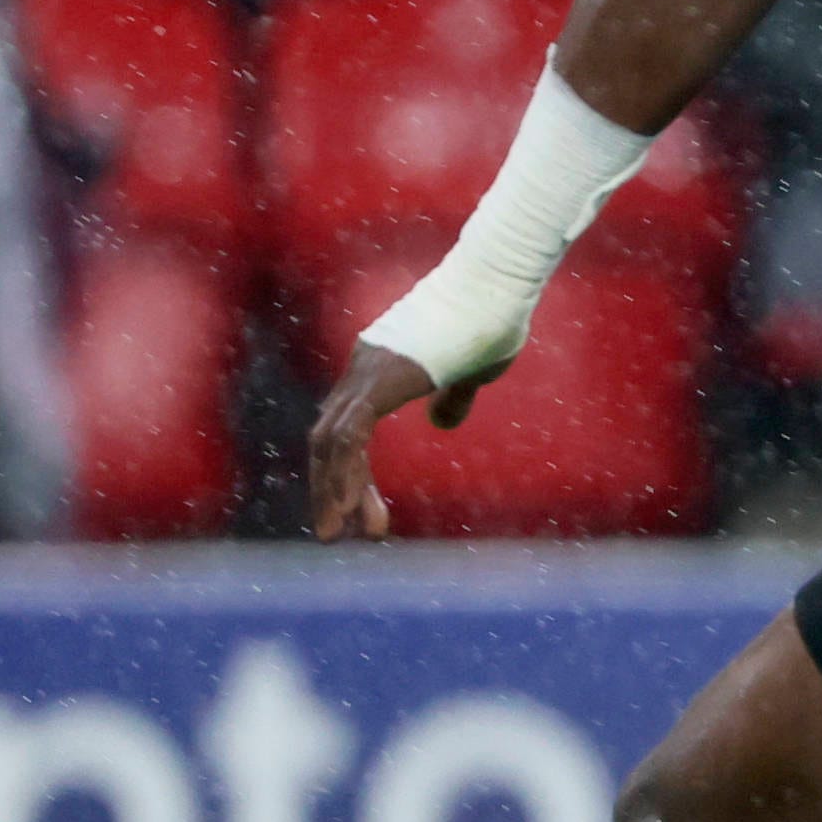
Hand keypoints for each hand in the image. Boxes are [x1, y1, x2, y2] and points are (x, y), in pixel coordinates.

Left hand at [307, 339, 488, 542]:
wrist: (495, 288)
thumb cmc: (492, 320)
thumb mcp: (471, 371)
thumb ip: (452, 396)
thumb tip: (440, 423)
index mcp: (377, 369)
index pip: (345, 429)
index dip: (346, 470)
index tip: (357, 509)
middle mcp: (361, 371)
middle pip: (326, 439)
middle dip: (327, 488)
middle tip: (328, 533)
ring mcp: (366, 374)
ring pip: (330, 443)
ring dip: (332, 491)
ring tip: (335, 533)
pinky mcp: (380, 381)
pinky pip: (349, 436)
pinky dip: (345, 472)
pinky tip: (351, 505)